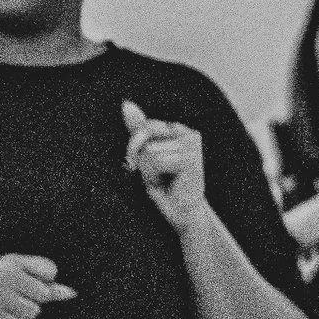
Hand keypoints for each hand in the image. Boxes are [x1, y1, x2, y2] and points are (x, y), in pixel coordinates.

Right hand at [0, 252, 75, 318]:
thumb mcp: (10, 274)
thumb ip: (42, 282)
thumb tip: (72, 293)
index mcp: (12, 261)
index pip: (50, 270)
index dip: (46, 281)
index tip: (29, 282)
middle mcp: (7, 276)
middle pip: (45, 294)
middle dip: (33, 299)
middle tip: (12, 295)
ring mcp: (0, 297)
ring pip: (34, 312)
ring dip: (22, 313)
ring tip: (2, 305)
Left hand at [122, 99, 208, 228]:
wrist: (183, 214)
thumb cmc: (164, 186)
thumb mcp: (145, 155)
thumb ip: (138, 130)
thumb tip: (126, 103)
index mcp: (179, 130)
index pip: (146, 125)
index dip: (136, 145)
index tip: (140, 164)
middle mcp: (189, 133)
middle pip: (145, 135)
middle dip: (141, 158)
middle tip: (155, 175)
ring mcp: (192, 144)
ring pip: (149, 150)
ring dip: (148, 170)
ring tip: (163, 180)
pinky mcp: (191, 158)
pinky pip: (155, 160)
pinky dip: (153, 175)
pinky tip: (168, 183)